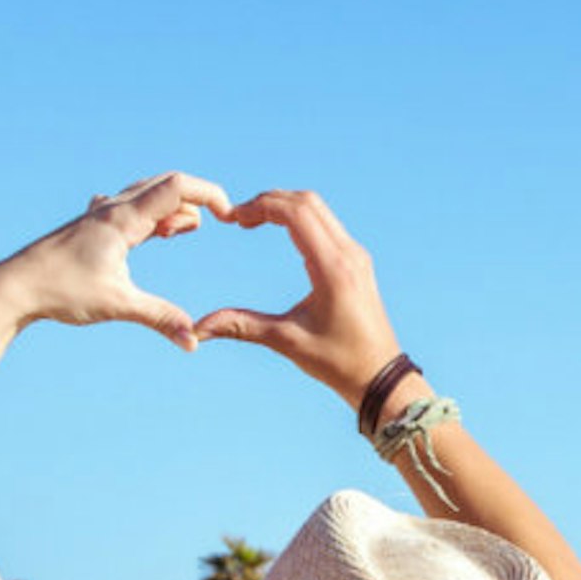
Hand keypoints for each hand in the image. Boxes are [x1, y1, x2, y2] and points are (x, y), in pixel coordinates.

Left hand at [0, 173, 232, 346]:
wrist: (13, 287)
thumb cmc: (60, 291)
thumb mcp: (117, 304)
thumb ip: (160, 318)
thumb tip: (194, 341)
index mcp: (123, 219)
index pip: (176, 187)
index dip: (209, 194)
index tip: (230, 216)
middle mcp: (112, 209)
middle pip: (165, 184)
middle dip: (196, 199)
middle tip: (217, 221)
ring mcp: (99, 216)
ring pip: (147, 195)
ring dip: (173, 207)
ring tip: (186, 230)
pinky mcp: (91, 227)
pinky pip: (132, 208)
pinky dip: (153, 214)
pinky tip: (157, 231)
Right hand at [196, 188, 405, 405]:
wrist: (381, 377)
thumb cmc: (339, 362)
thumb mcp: (287, 342)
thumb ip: (242, 327)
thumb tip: (199, 328)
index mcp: (333, 268)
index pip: (296, 212)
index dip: (260, 206)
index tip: (234, 219)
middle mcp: (349, 254)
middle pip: (307, 202)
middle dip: (269, 201)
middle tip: (239, 218)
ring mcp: (356, 256)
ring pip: (319, 210)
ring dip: (284, 207)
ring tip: (253, 221)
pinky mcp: (357, 263)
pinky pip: (327, 225)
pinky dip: (300, 218)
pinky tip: (279, 231)